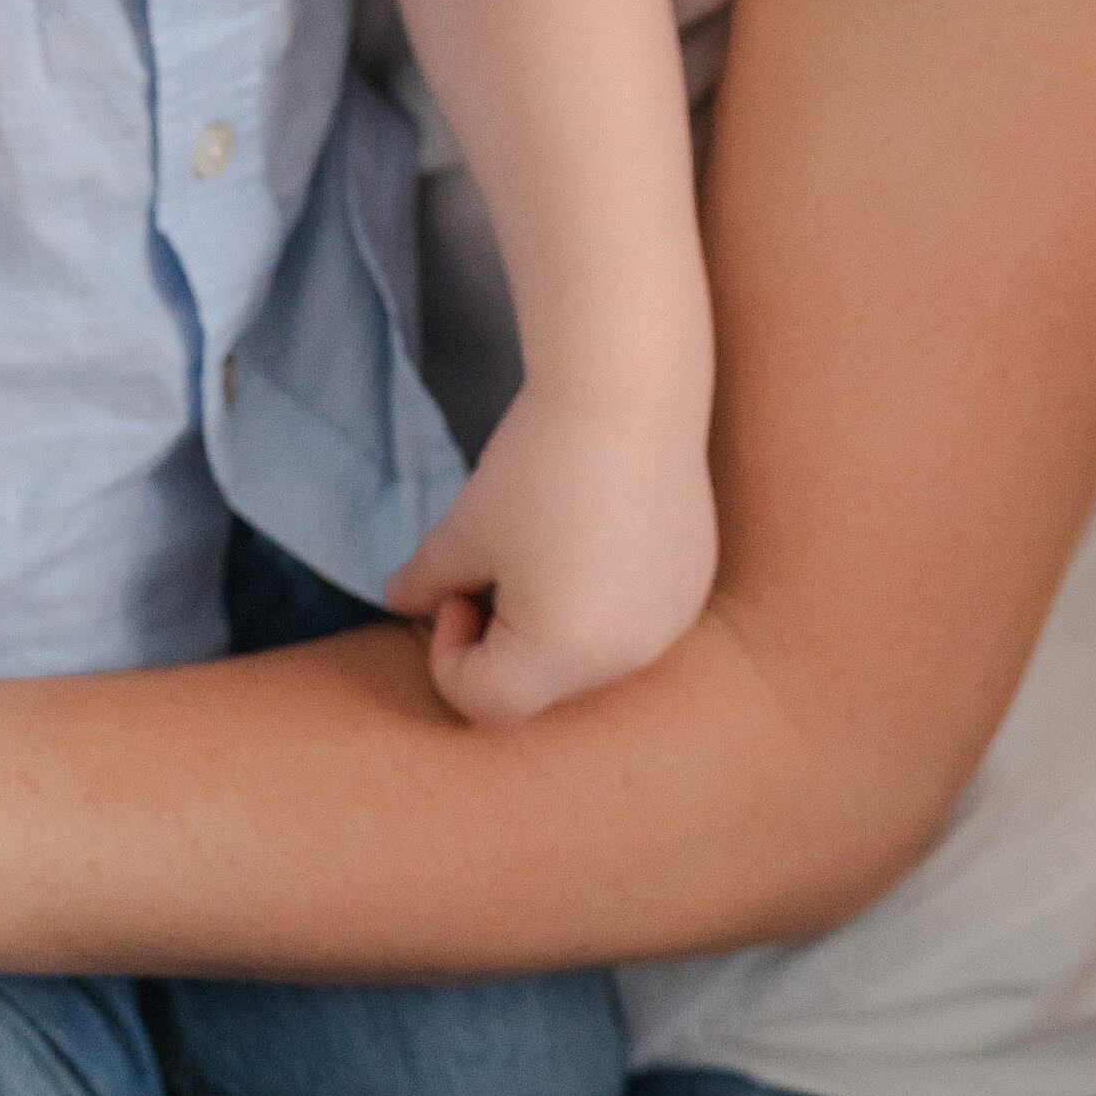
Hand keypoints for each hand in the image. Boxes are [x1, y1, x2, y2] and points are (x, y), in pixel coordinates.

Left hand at [386, 390, 717, 726]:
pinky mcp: (693, 586)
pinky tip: (592, 532)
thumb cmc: (535, 468)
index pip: (486, 703)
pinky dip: (599, 601)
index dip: (450, 656)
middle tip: (491, 565)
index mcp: (563, 657)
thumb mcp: (465, 530)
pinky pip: (632, 621)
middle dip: (500, 639)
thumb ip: (428, 581)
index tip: (456, 587)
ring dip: (550, 623)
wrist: (626, 393)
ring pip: (587, 655)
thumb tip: (402, 602)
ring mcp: (668, 624)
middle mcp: (627, 658)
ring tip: (544, 545)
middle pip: (540, 684)